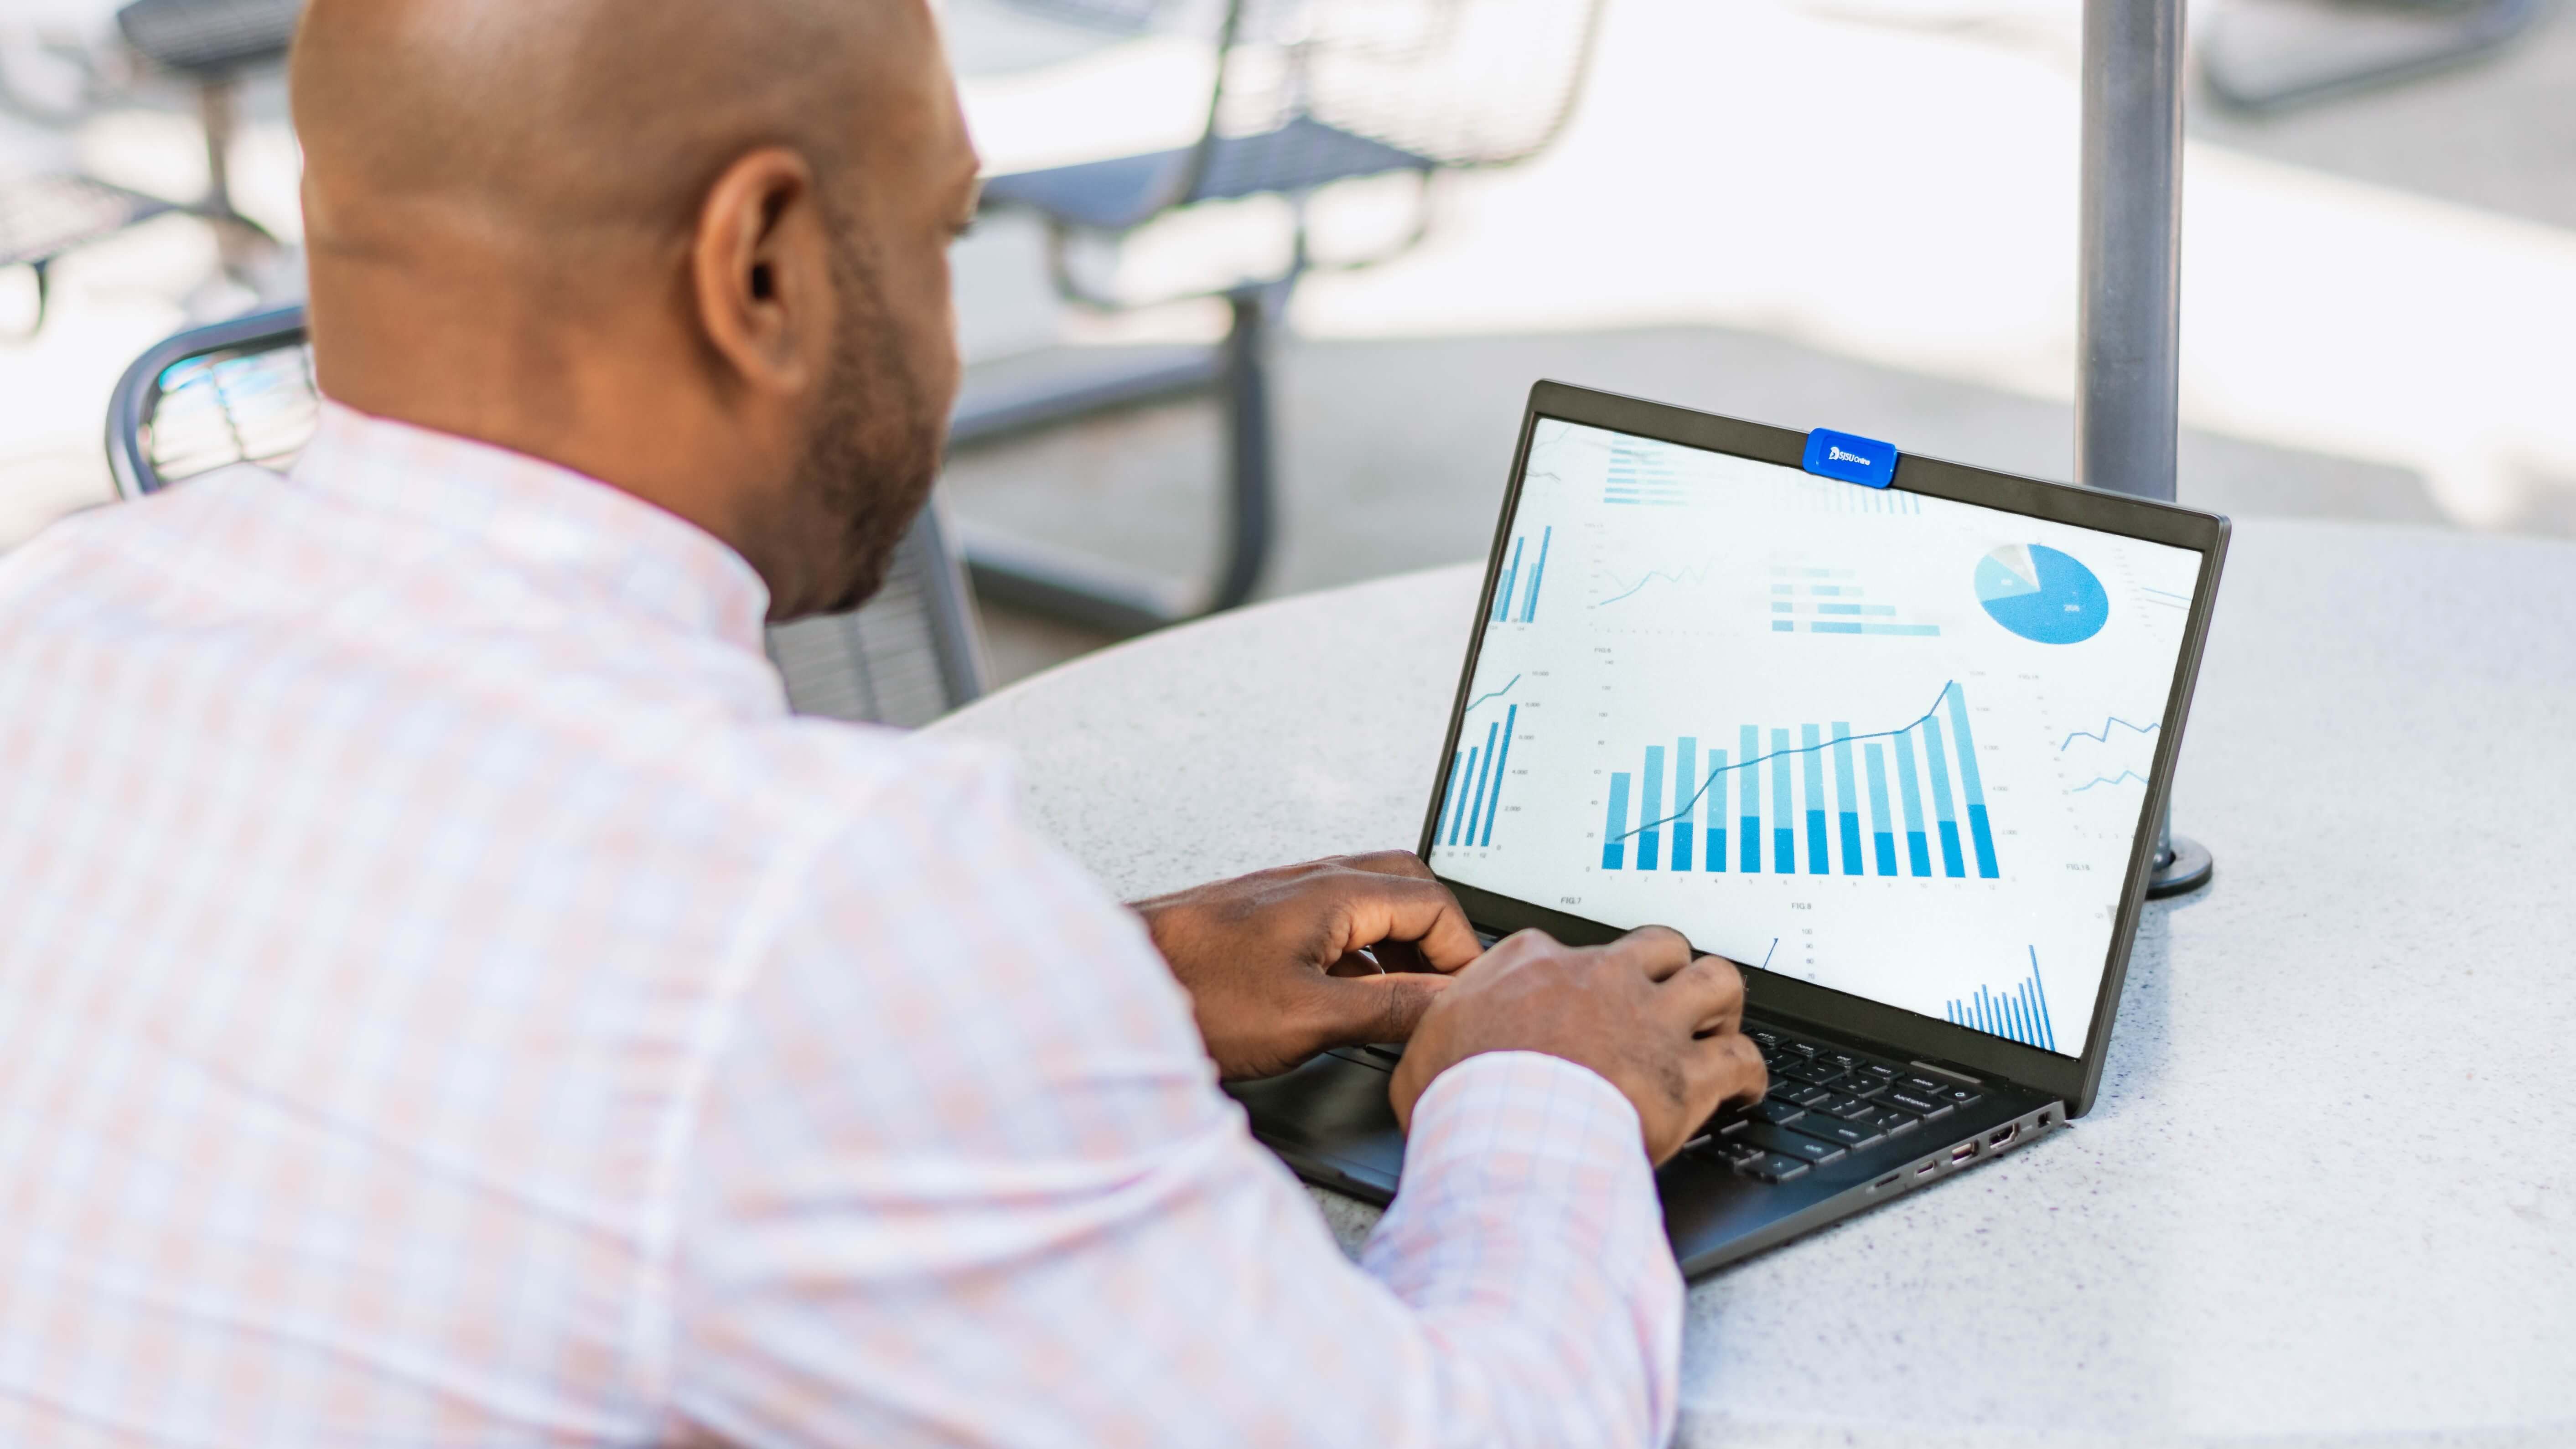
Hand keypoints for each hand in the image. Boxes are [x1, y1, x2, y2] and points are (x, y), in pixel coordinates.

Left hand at [1133, 852, 1484, 1079]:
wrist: (1106, 991)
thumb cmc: (1191, 994)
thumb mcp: (1307, 1015)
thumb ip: (1388, 1006)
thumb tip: (1448, 1003)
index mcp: (1333, 892)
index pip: (1434, 902)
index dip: (1462, 955)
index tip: (1467, 1000)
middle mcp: (1310, 881)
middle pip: (1407, 887)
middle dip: (1438, 937)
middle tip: (1448, 989)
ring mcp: (1282, 897)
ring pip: (1368, 903)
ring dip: (1399, 946)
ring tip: (1409, 999)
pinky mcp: (1259, 921)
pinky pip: (1333, 923)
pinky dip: (1360, 954)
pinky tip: (1351, 998)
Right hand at [1389, 926, 1766, 1163]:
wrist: (1506, 1136)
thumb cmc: (1462, 1100)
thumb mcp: (1426, 1048)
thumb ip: (1444, 1030)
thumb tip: (1435, 1044)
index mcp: (1535, 965)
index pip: (1567, 949)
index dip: (1578, 980)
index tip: (1578, 1004)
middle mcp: (1601, 979)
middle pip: (1661, 945)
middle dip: (1670, 970)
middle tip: (1666, 1002)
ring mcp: (1650, 1022)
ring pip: (1717, 980)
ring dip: (1720, 1005)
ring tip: (1715, 1028)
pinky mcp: (1685, 1074)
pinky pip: (1742, 1057)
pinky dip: (1750, 1072)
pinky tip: (1745, 1087)